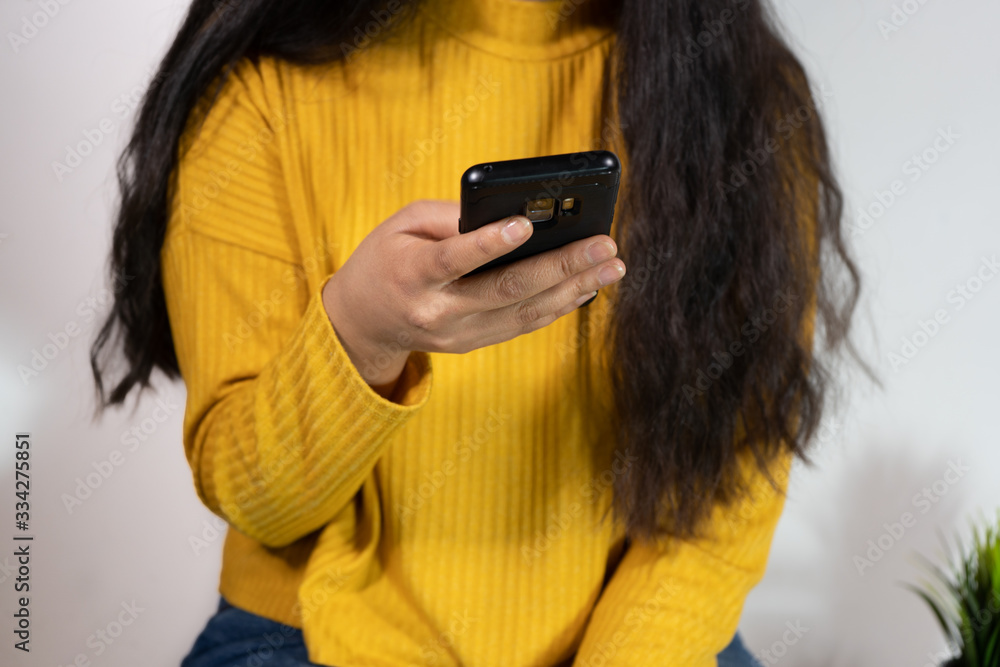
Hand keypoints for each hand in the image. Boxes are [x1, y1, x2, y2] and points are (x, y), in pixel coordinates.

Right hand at [322, 199, 625, 385]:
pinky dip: (560, 304)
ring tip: (611, 265)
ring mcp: (459, 334)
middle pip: (507, 290)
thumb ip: (450, 218)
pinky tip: (588, 285)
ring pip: (525, 312)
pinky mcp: (474, 343)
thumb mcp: (401, 224)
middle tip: (603, 245)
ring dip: (575, 287)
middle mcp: (438, 311)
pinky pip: (524, 324)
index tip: (524, 225)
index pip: (453, 260)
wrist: (364, 323)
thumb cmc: (386, 260)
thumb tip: (510, 214)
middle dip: (561, 265)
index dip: (488, 244)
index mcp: (412, 275)